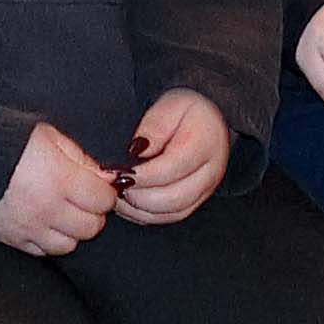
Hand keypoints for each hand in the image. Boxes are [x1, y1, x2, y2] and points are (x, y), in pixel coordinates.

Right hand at [0, 121, 121, 256]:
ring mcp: (28, 227)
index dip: (103, 191)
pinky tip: (41, 221)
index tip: (96, 185)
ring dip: (69, 230)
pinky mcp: (12, 238)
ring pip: (69, 244)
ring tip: (60, 211)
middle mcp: (45, 207)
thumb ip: (82, 157)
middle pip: (91, 226)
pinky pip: (43, 251)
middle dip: (90, 212)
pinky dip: (46, 239)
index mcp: (58, 177)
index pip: (103, 200)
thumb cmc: (11, 141)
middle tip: (79, 198)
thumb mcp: (51, 136)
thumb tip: (110, 179)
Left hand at [114, 88, 233, 224]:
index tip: (116, 172)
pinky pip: (170, 217)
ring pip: (170, 213)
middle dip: (137, 195)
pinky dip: (146, 215)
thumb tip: (136, 150)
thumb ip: (154, 127)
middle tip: (113, 185)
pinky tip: (128, 202)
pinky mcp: (195, 202)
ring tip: (118, 193)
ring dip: (139, 208)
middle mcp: (209, 174)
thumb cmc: (187, 110)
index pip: (171, 169)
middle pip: (172, 198)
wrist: (209, 119)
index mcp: (205, 145)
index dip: (141, 175)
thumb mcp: (170, 105)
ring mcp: (204, 192)